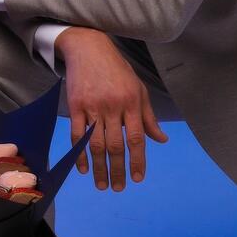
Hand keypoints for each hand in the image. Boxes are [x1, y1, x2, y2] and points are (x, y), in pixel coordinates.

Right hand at [56, 27, 168, 190]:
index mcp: (132, 103)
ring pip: (96, 144)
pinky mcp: (75, 106)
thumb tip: (161, 140)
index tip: (138, 178)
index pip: (136, 138)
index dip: (138, 160)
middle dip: (117, 170)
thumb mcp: (139, 90)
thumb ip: (148, 117)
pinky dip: (80, 154)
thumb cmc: (118, 71)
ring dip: (98, 168)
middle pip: (115, 146)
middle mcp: (113, 106)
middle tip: (118, 188)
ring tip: (101, 185)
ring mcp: (93, 107)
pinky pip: (77, 135)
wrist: (89, 48)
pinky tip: (83, 168)